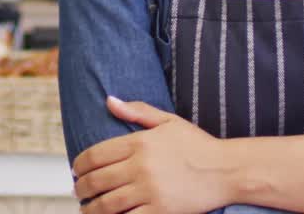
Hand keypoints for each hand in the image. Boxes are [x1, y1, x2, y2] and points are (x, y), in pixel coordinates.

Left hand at [73, 96, 230, 213]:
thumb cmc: (198, 145)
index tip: (76, 170)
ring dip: (91, 208)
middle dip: (81, 188)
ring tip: (86, 209)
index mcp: (140, 142)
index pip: (96, 154)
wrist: (227, 170)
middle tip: (78, 191)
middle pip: (98, 180)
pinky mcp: (160, 211)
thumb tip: (109, 101)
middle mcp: (141, 166)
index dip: (80, 164)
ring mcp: (150, 191)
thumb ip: (137, 111)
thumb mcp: (168, 121)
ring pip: (108, 204)